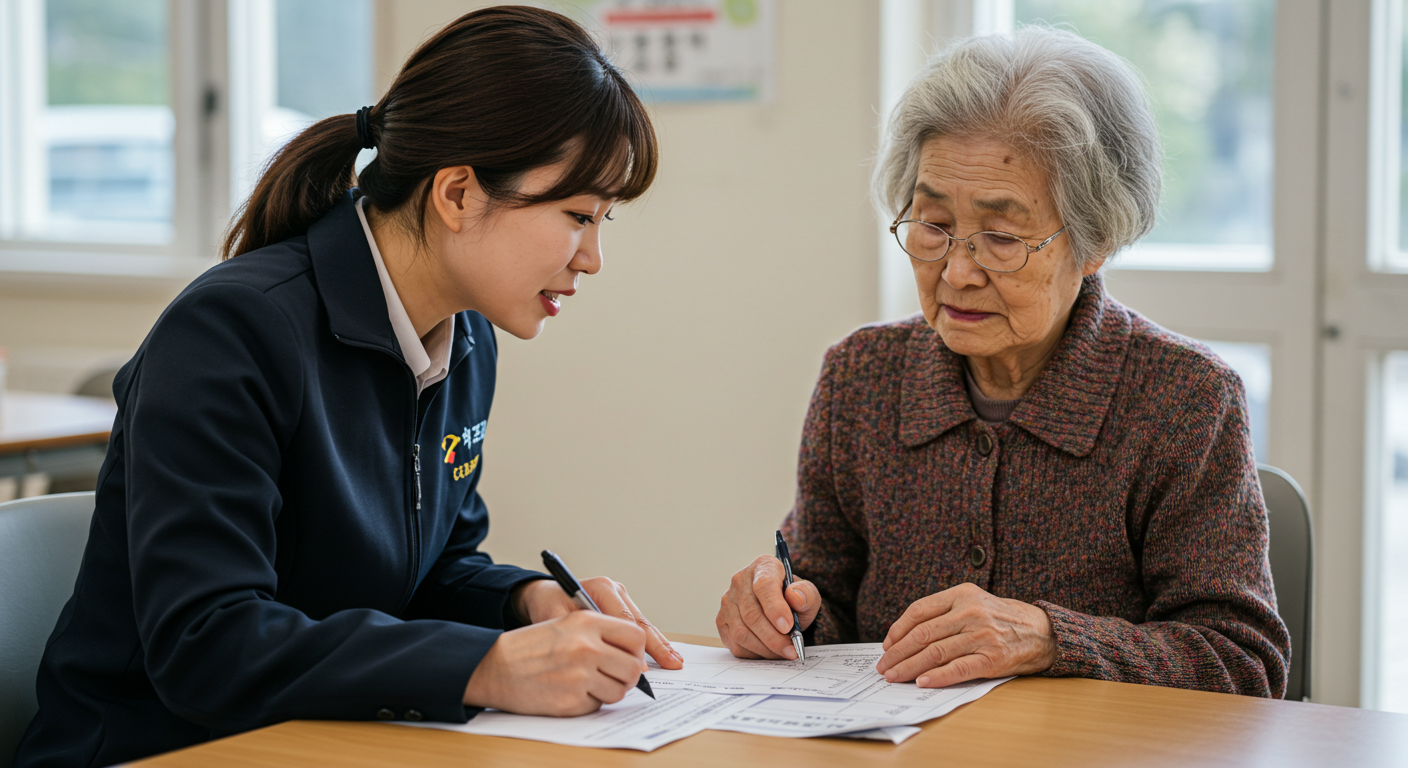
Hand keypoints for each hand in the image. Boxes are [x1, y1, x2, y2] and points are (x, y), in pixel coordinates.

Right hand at [463, 610, 646, 715]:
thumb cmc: (531, 646)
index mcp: (587, 621)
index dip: (637, 649)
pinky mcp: (572, 701)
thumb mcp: (567, 624)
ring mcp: (580, 675)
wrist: (495, 666)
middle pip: (633, 667)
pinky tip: (569, 692)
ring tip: (588, 683)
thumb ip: (602, 633)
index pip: (636, 635)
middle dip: (627, 675)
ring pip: (620, 690)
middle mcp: (587, 647)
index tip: (631, 656)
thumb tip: (636, 655)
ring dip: (609, 690)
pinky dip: (588, 702)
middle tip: (613, 675)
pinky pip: (598, 705)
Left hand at [511, 578, 682, 669]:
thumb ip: (580, 636)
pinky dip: (651, 641)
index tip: (640, 668)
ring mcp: (621, 597)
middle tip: (672, 663)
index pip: (625, 620)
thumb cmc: (548, 606)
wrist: (544, 594)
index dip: (634, 646)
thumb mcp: (556, 619)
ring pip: (643, 624)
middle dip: (658, 645)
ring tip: (674, 660)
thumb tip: (607, 658)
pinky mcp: (622, 605)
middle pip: (640, 622)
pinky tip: (664, 653)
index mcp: (601, 588)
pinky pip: (638, 626)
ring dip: (659, 644)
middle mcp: (615, 590)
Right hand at [716, 554, 820, 659]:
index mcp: (763, 567)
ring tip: (783, 652)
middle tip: (791, 650)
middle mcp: (740, 581)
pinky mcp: (722, 620)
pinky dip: (754, 653)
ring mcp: (728, 601)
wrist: (779, 608)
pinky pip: (735, 643)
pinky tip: (769, 652)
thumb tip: (795, 597)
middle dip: (774, 638)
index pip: (764, 586)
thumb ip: (807, 594)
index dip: (775, 608)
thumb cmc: (793, 600)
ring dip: (765, 648)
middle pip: (751, 614)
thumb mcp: (808, 595)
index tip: (788, 626)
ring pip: (741, 632)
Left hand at [875, 582, 1056, 687]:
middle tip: (883, 667)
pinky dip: (937, 677)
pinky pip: (958, 669)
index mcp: (962, 594)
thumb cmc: (1001, 619)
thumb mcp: (973, 602)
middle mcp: (970, 612)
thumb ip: (944, 613)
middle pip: (923, 634)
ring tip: (895, 677)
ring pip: (935, 652)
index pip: (919, 611)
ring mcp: (982, 635)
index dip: (898, 630)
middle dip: (898, 653)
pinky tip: (922, 682)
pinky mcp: (993, 658)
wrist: (1043, 631)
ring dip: (910, 667)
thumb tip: (905, 637)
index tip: (886, 646)